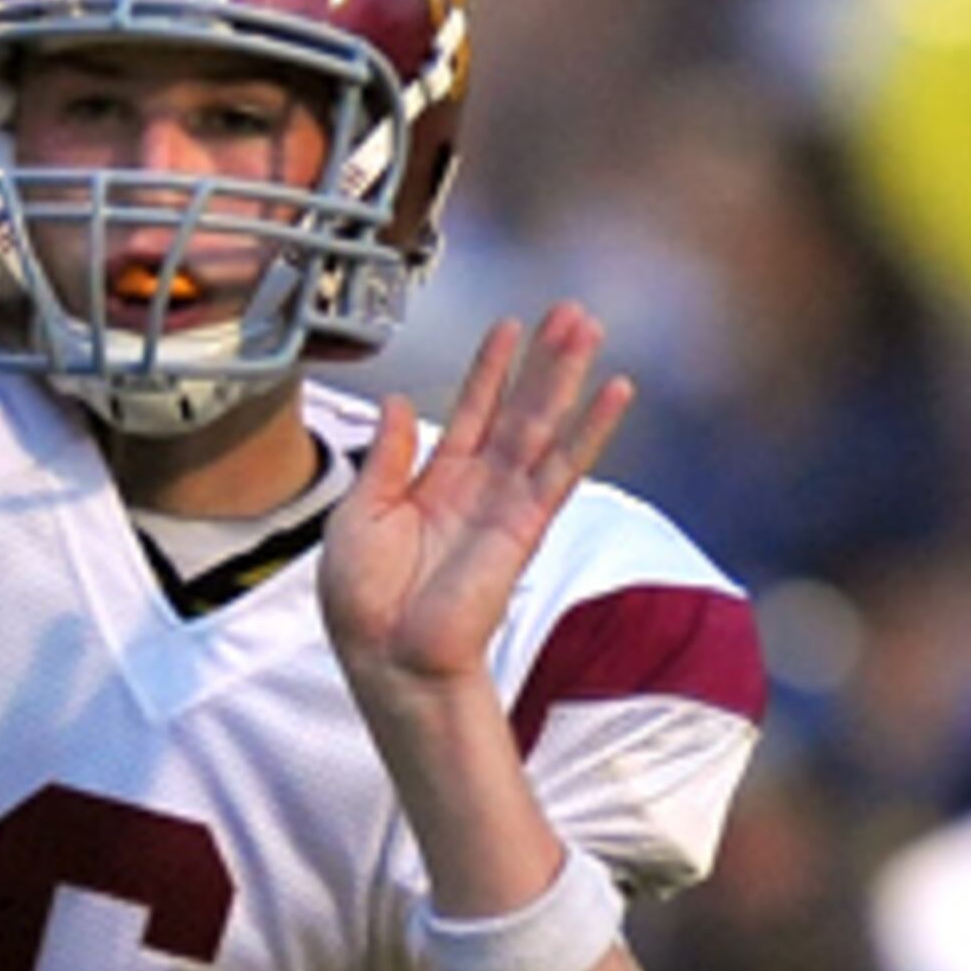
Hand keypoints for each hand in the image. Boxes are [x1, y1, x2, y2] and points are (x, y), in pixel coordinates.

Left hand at [321, 310, 631, 706]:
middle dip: (544, 360)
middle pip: (517, 409)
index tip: (509, 327)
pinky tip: (615, 393)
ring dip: (568, 377)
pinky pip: (562, 469)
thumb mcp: (356, 516)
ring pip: (543, 426)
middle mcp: (475, 489)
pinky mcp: (525, 526)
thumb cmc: (364, 605)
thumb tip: (396, 402)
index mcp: (432, 483)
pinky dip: (590, 430)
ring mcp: (503, 505)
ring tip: (590, 327)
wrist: (388, 659)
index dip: (490, 370)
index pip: (469, 412)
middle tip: (571, 311)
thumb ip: (384, 458)